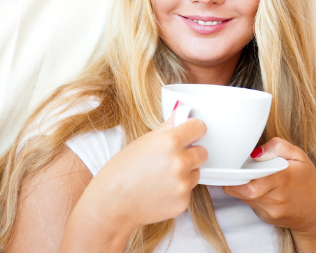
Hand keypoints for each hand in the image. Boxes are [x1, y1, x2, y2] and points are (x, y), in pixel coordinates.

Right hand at [69, 103, 207, 241]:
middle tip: (172, 158)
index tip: (191, 132)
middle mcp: (180, 162)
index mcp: (170, 141)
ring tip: (162, 177)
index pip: (199, 127)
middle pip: (203, 152)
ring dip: (186, 173)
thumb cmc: (122, 171)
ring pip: (196, 172)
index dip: (194, 130)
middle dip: (191, 153)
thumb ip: (168, 127)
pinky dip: (178, 191)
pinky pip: (188, 190)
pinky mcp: (184, 202)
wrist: (112, 203)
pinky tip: (160, 191)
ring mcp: (183, 184)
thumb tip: (182, 113)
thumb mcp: (143, 141)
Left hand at [222, 137, 315, 251]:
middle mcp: (274, 199)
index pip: (251, 184)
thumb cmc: (307, 181)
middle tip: (237, 168)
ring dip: (241, 185)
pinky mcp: (265, 217)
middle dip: (235, 178)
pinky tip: (259, 187)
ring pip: (242, 197)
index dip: (237, 175)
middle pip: (241, 190)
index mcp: (282, 180)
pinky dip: (248, 194)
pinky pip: (249, 203)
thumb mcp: (299, 156)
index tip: (234, 166)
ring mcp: (269, 211)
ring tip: (251, 175)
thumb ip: (278, 146)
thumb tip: (256, 152)